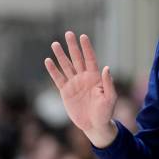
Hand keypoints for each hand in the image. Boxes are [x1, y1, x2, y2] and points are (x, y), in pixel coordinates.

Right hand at [44, 31, 117, 147]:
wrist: (95, 125)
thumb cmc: (106, 112)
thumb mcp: (110, 98)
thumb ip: (108, 83)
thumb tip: (106, 67)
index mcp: (95, 77)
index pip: (90, 58)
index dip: (86, 48)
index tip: (83, 36)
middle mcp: (84, 77)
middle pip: (77, 59)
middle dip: (73, 46)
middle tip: (68, 33)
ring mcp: (74, 84)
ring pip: (66, 66)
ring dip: (61, 55)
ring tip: (55, 44)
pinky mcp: (65, 92)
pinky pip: (58, 79)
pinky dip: (53, 70)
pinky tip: (48, 61)